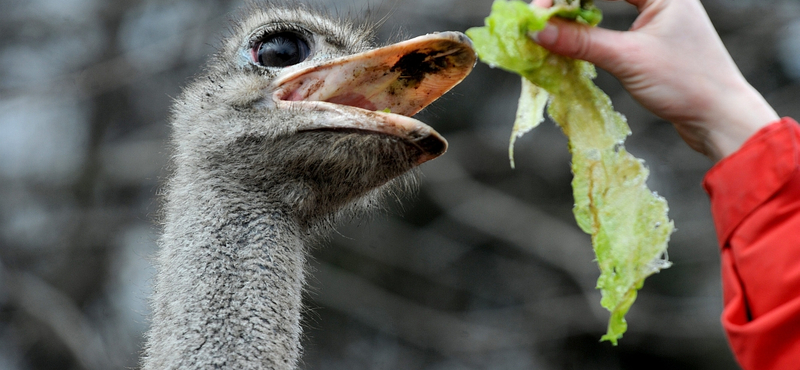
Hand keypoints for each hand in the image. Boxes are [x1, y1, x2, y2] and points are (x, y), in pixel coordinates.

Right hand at [531, 0, 778, 161]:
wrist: (721, 118)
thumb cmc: (685, 82)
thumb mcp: (627, 59)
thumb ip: (581, 42)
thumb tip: (537, 30)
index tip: (538, 10)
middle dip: (568, 3)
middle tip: (538, 19)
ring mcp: (658, 18)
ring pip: (606, 6)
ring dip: (576, 17)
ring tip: (548, 31)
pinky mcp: (653, 40)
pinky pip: (613, 26)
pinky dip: (590, 33)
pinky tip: (571, 44)